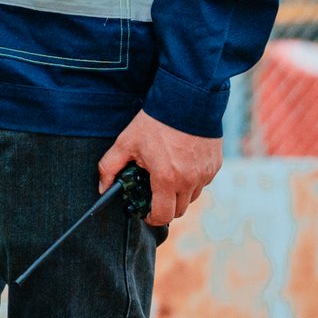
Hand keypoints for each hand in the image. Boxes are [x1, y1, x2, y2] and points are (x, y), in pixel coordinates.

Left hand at [98, 110, 221, 227]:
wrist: (186, 100)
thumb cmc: (155, 122)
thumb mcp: (126, 142)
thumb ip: (110, 167)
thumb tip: (102, 187)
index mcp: (166, 179)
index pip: (162, 216)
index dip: (152, 217)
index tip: (146, 211)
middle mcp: (189, 181)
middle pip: (178, 210)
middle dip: (165, 206)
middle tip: (155, 192)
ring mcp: (205, 174)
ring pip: (192, 197)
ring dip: (180, 193)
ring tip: (168, 174)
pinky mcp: (215, 165)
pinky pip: (203, 182)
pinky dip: (193, 179)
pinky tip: (183, 162)